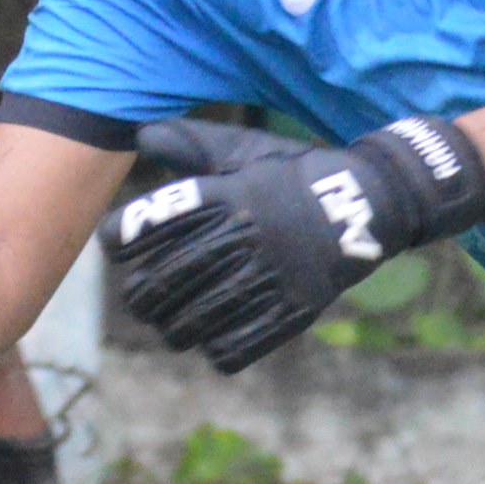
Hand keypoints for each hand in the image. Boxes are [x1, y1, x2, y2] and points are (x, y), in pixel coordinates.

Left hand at [107, 112, 484, 374]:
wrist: (367, 202)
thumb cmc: (292, 174)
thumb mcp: (246, 151)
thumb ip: (192, 144)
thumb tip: (141, 133)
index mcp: (228, 194)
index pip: (156, 221)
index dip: (125, 236)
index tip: (116, 246)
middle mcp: (245, 234)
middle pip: (168, 278)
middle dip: (142, 295)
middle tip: (138, 301)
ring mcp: (271, 275)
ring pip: (198, 318)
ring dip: (174, 329)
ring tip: (169, 329)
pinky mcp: (295, 309)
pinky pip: (240, 344)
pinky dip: (217, 350)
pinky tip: (211, 343)